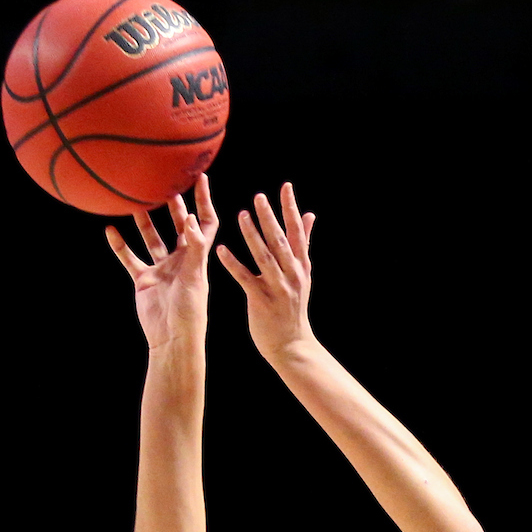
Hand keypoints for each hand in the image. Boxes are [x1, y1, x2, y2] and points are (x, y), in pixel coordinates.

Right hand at [105, 174, 218, 350]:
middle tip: (164, 182)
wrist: (171, 339)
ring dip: (144, 221)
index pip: (205, 223)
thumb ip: (194, 248)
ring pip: (151, 238)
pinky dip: (120, 245)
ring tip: (134, 201)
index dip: (204, 201)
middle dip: (173, 205)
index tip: (200, 177)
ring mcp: (161, 269)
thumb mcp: (195, 277)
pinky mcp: (144, 280)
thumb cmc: (190, 312)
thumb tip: (191, 217)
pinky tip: (110, 230)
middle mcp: (180, 260)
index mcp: (197, 257)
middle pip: (178, 225)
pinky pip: (130, 258)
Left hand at [216, 182, 315, 362]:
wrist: (291, 344)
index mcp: (301, 266)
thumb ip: (304, 243)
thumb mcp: (303, 274)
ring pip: (265, 257)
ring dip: (253, 235)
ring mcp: (278, 288)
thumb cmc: (292, 307)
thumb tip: (310, 214)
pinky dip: (233, 263)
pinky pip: (245, 278)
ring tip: (241, 215)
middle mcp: (292, 274)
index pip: (297, 232)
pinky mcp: (261, 301)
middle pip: (280, 241)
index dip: (291, 209)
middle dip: (270, 218)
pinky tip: (221, 250)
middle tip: (259, 197)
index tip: (285, 187)